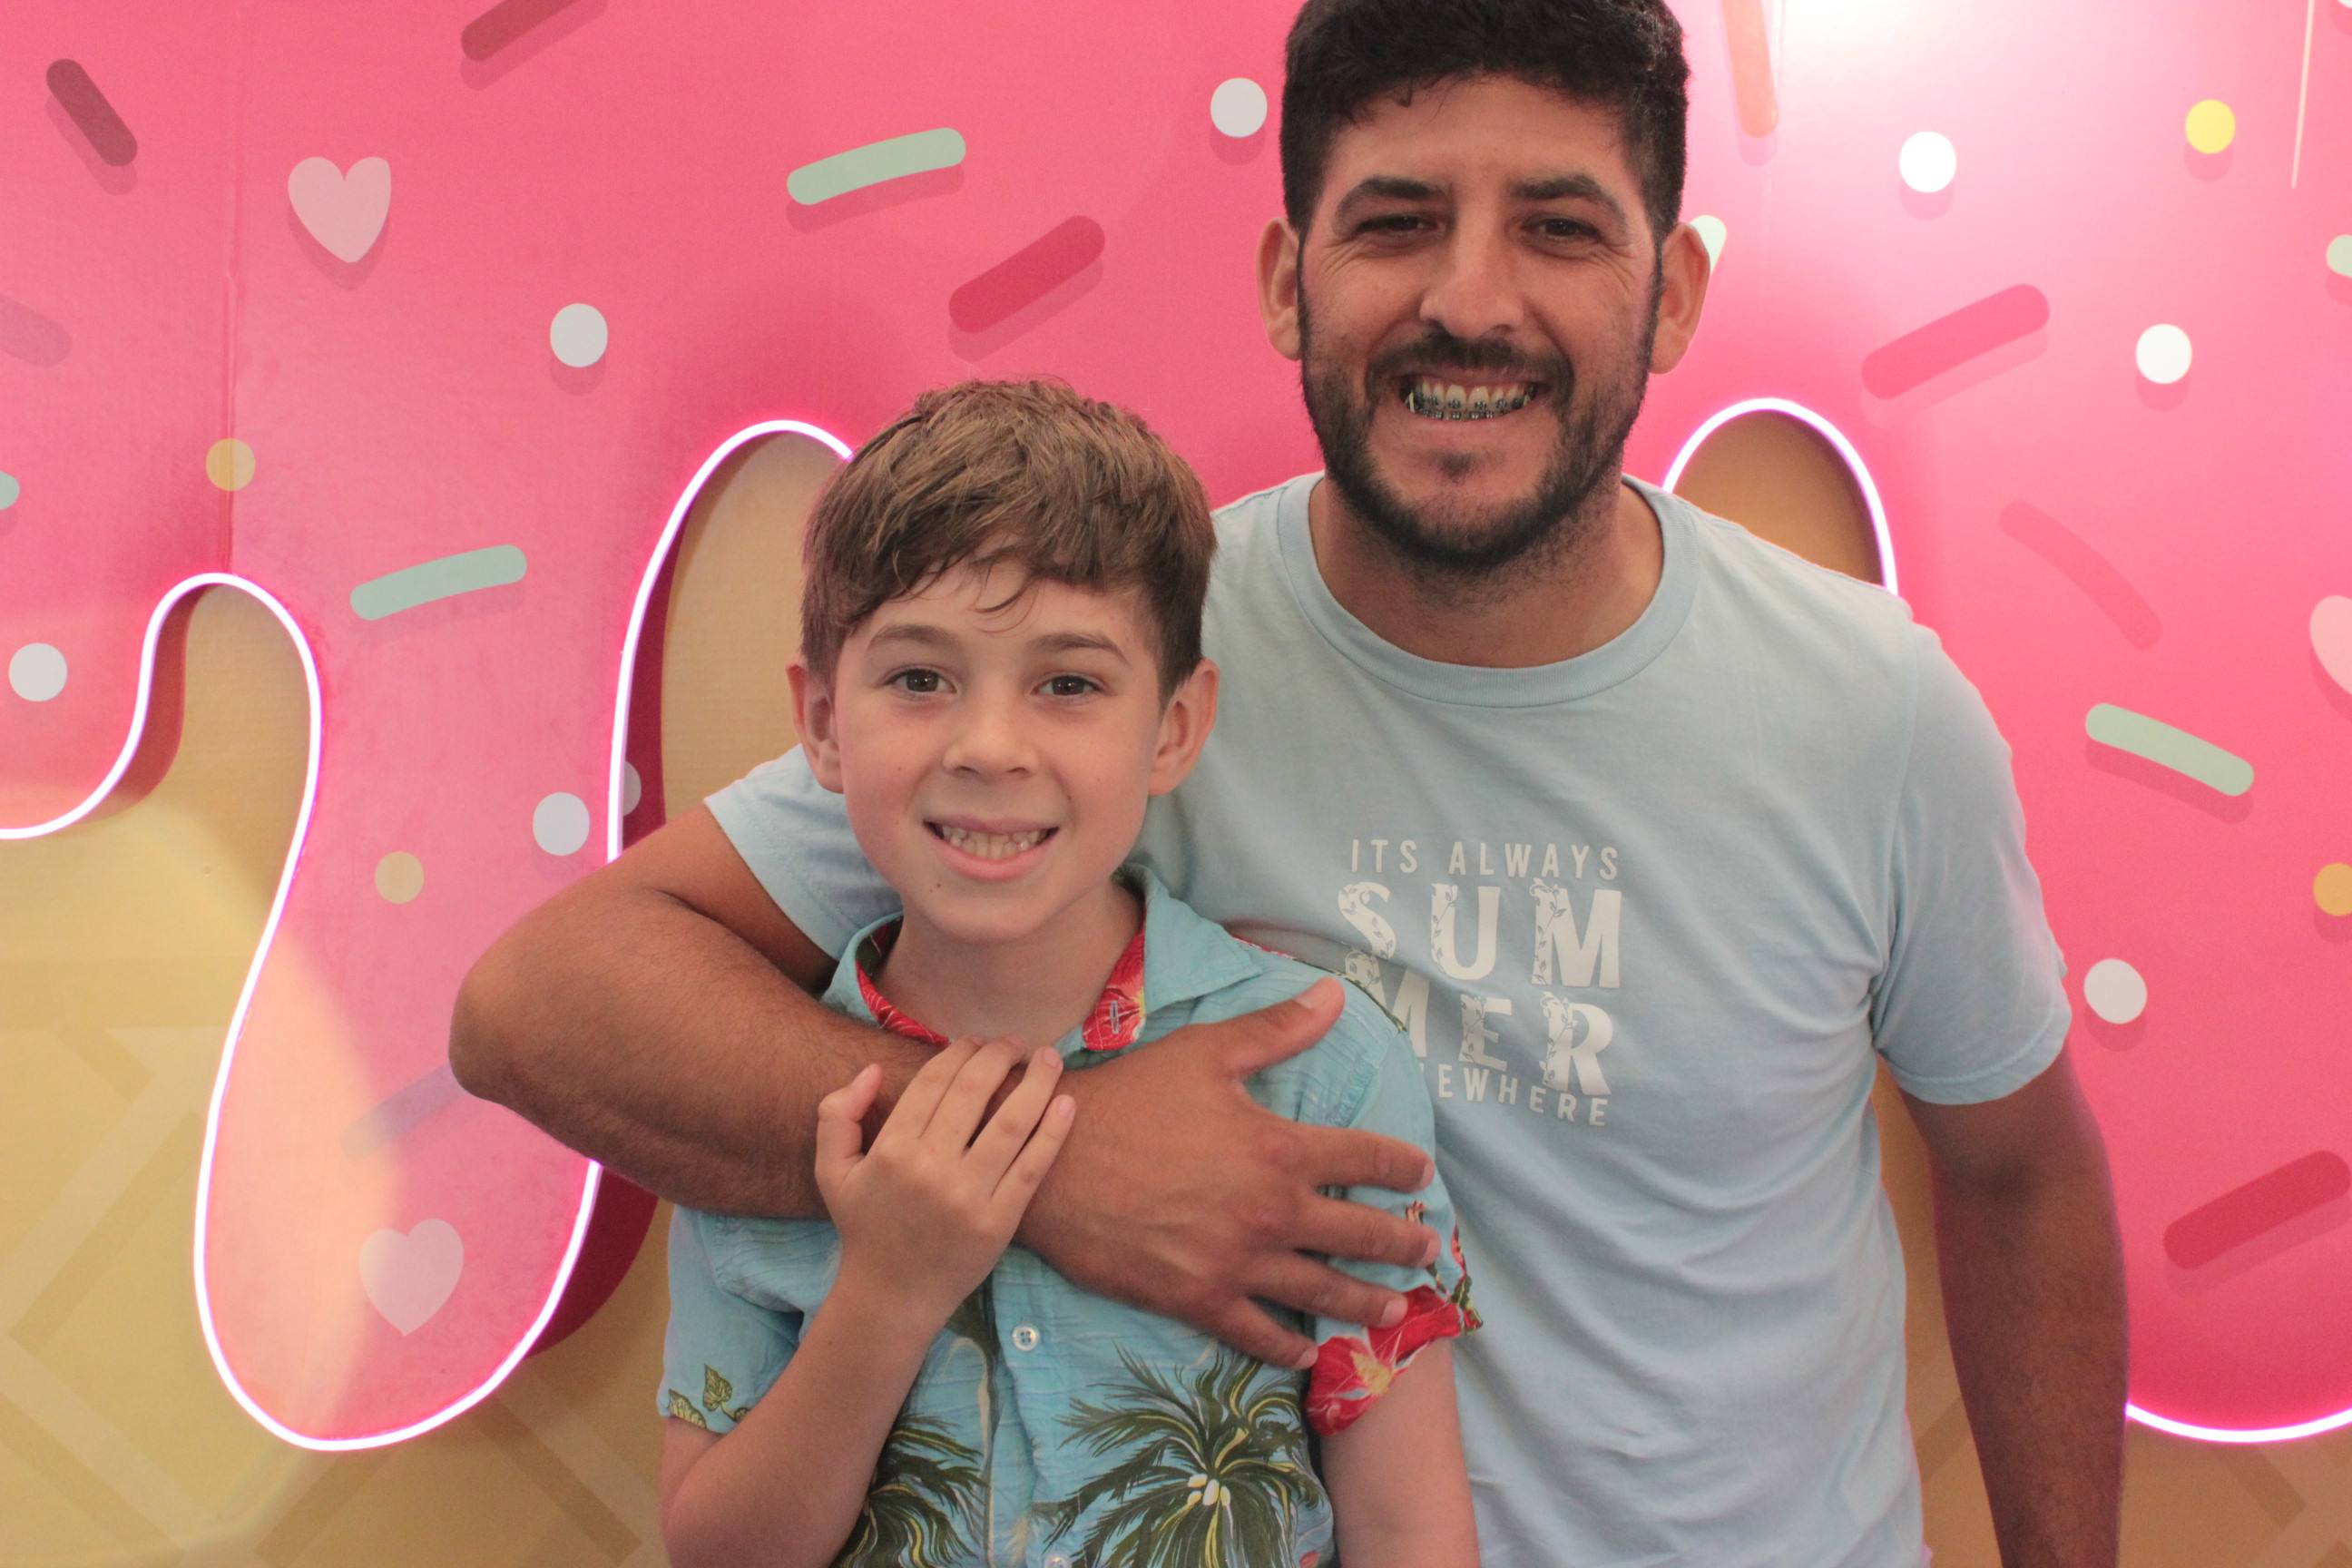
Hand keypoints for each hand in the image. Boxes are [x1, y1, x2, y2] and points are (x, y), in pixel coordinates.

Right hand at [814, 1040, 1076, 1320]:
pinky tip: (1067, 1103)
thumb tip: (871, 1070)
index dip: (959, 1052)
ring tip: (1050, 1058)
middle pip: (974, 1091)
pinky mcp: (999, 1220)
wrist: (892, 1296)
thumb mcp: (832, 1170)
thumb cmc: (866, 1227)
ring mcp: (968, 1195)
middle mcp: (930, 1167)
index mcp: (892, 1149)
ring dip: (1036, 1082)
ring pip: (1012, 1122)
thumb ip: (838, 1114)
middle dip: (999, 1056)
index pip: (933, 1081)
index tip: (976, 1041)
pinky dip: (1053, 1131)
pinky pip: (1033, 1166)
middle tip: (1015, 1044)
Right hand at [1016, 979, 1439, 1367]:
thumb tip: (1333, 996)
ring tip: (1396, 1308)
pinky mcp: (1200, 1299)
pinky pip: (1258, 1333)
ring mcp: (1239, 1263)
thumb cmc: (1131, 1100)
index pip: (1365, 1159)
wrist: (1055, 1165)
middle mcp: (1271, 1213)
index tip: (1421, 1174)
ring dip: (1366, 1301)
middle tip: (1428, 1251)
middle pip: (1359, 1234)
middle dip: (1402, 1243)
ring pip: (1322, 1292)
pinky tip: (1309, 1355)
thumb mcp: (1205, 1052)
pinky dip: (1289, 1348)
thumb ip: (1276, 1030)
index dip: (1400, 1167)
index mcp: (1280, 1150)